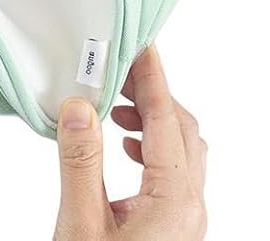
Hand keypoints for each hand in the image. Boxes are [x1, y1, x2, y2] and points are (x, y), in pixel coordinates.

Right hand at [54, 47, 207, 240]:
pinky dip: (153, 149)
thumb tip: (78, 110)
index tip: (141, 46)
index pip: (165, 120)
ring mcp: (186, 221)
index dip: (151, 78)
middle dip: (151, 95)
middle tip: (120, 72)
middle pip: (179, 129)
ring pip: (181, 151)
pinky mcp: (174, 230)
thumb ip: (81, 164)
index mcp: (175, 201)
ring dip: (152, 122)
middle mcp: (190, 208)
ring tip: (117, 109)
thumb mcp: (81, 224)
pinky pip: (175, 174)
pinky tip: (127, 147)